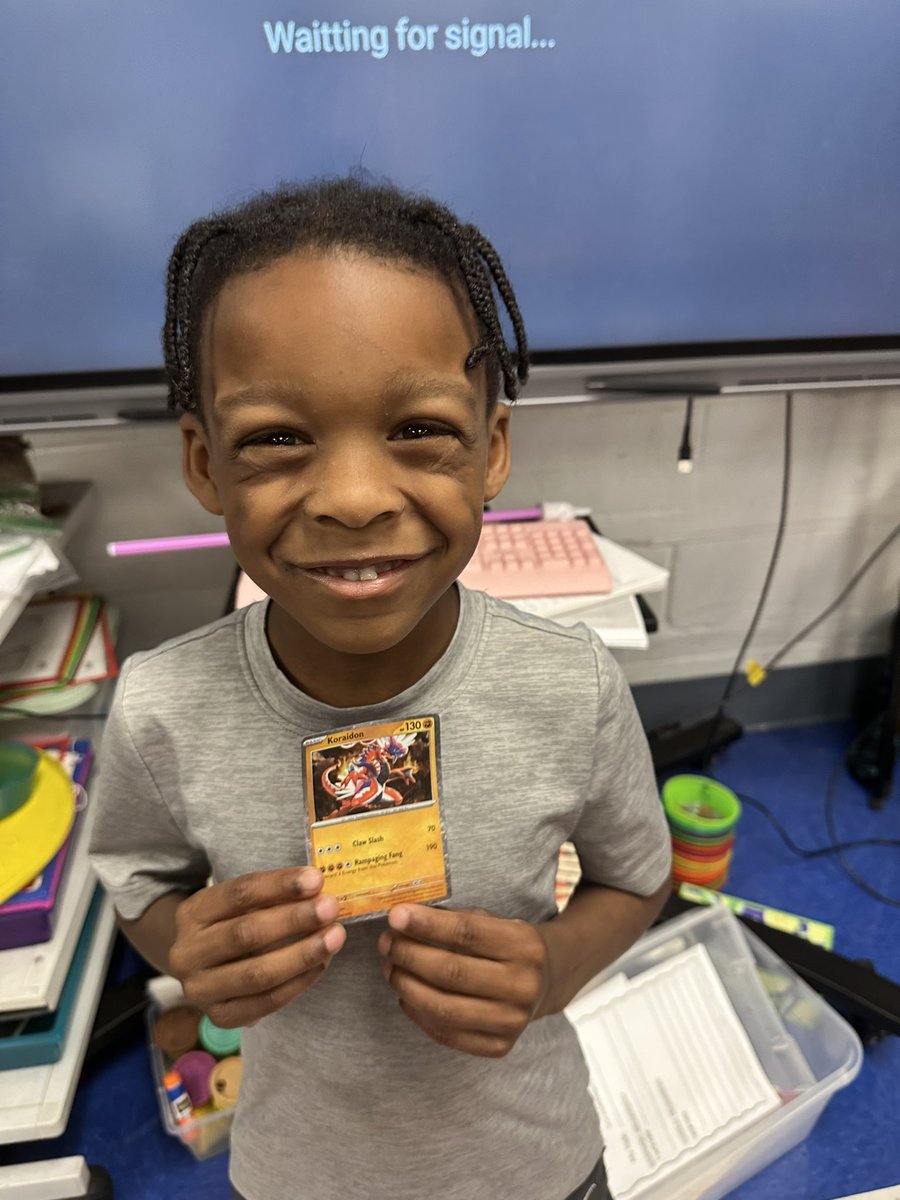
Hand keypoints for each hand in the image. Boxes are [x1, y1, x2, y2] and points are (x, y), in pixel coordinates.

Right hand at [168, 867, 345, 1027]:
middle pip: (246, 934)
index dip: (279, 885)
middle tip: (330, 908)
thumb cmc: (231, 923)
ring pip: (257, 974)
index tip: (316, 879)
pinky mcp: (220, 1017)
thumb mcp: (239, 903)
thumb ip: (271, 896)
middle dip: (294, 919)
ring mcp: (200, 989)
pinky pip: (266, 1001)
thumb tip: (317, 888)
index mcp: (192, 913)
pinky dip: (299, 982)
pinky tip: (322, 963)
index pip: (238, 894)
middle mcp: (188, 953)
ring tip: (335, 937)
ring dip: (302, 954)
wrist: (202, 966)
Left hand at [377, 905, 549, 1057]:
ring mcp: (513, 1020)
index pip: (466, 933)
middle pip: (451, 972)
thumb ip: (453, 919)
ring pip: (444, 1008)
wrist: (547, 980)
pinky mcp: (500, 1046)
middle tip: (386, 943)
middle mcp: (523, 985)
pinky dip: (418, 1014)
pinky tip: (405, 995)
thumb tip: (402, 920)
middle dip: (409, 955)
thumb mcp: (493, 921)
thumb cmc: (507, 944)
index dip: (426, 924)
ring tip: (390, 968)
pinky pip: (447, 1034)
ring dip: (407, 986)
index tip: (395, 916)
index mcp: (524, 945)